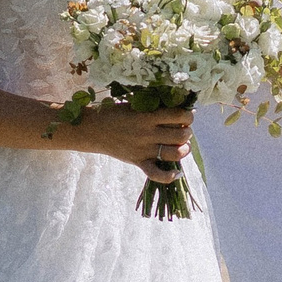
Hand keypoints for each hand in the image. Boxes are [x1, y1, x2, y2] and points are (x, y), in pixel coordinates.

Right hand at [70, 100, 194, 181]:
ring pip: (175, 154)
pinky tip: (176, 172)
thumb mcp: (135, 105)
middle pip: (181, 136)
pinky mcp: (138, 162)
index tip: (187, 116)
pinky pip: (156, 174)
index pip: (178, 116)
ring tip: (182, 145)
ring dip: (184, 150)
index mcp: (147, 116)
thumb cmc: (116, 114)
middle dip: (187, 132)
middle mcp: (148, 134)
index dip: (188, 116)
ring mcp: (143, 150)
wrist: (93, 129)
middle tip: (184, 130)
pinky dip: (169, 176)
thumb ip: (154, 108)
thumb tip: (178, 109)